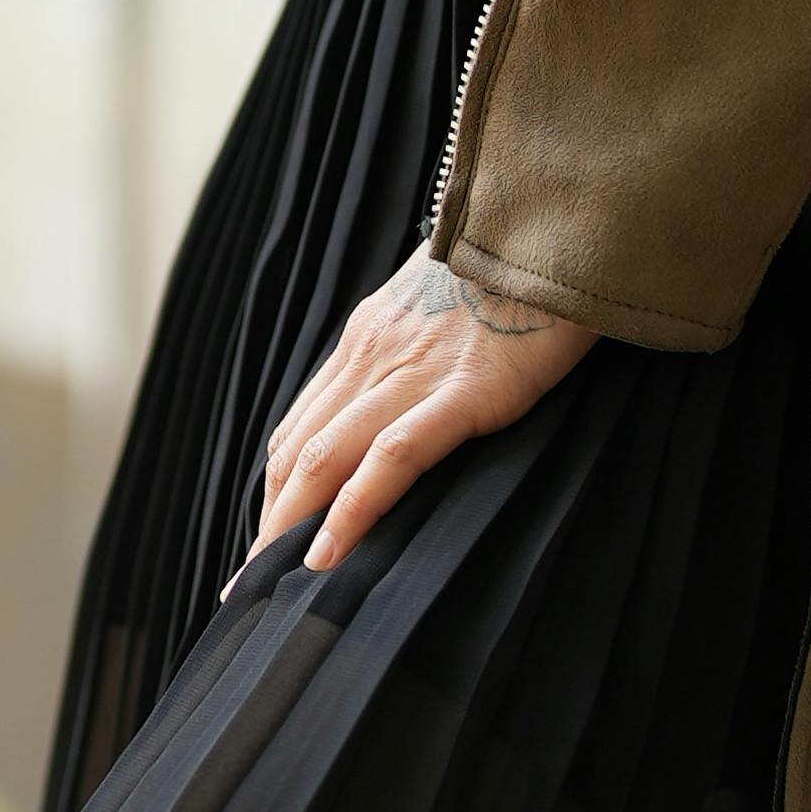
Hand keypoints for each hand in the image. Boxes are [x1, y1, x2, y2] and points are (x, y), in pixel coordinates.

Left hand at [252, 247, 597, 577]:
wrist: (564, 224)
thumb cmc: (520, 271)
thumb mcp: (448, 305)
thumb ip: (418, 350)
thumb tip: (411, 397)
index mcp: (367, 338)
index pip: (302, 426)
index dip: (278, 489)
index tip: (266, 539)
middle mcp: (372, 355)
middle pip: (298, 452)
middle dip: (268, 522)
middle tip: (245, 587)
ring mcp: (414, 372)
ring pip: (326, 457)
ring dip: (289, 528)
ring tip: (267, 587)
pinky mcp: (465, 391)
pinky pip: (392, 457)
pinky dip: (352, 510)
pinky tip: (329, 556)